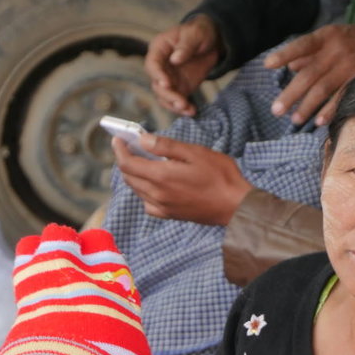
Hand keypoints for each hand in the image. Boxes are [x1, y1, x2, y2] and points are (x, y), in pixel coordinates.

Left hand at [113, 134, 252, 225]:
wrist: (236, 206)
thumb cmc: (220, 176)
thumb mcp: (194, 152)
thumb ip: (166, 147)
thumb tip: (143, 140)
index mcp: (162, 176)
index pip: (128, 164)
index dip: (120, 150)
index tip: (118, 139)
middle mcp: (158, 195)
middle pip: (129, 178)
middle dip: (124, 161)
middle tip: (128, 147)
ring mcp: (164, 207)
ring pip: (137, 191)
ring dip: (133, 176)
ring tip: (140, 162)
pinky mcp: (171, 215)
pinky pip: (148, 205)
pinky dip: (144, 193)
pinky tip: (153, 185)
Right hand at [145, 14, 222, 115]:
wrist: (210, 43)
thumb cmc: (200, 33)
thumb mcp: (195, 34)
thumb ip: (185, 46)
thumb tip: (174, 60)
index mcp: (160, 49)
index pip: (152, 64)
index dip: (157, 75)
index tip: (167, 84)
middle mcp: (161, 66)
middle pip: (157, 85)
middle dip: (168, 96)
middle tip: (181, 102)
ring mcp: (169, 80)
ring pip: (165, 97)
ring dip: (175, 106)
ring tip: (188, 109)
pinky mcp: (179, 89)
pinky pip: (177, 102)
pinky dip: (183, 109)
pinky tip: (192, 111)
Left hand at [264, 24, 354, 125]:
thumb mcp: (335, 39)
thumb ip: (312, 53)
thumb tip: (291, 65)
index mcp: (328, 36)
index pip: (302, 44)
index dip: (284, 54)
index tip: (267, 65)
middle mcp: (338, 48)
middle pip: (309, 73)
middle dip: (291, 94)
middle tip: (276, 110)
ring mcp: (351, 64)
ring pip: (323, 88)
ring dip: (307, 106)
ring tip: (294, 120)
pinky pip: (342, 97)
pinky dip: (330, 110)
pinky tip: (319, 122)